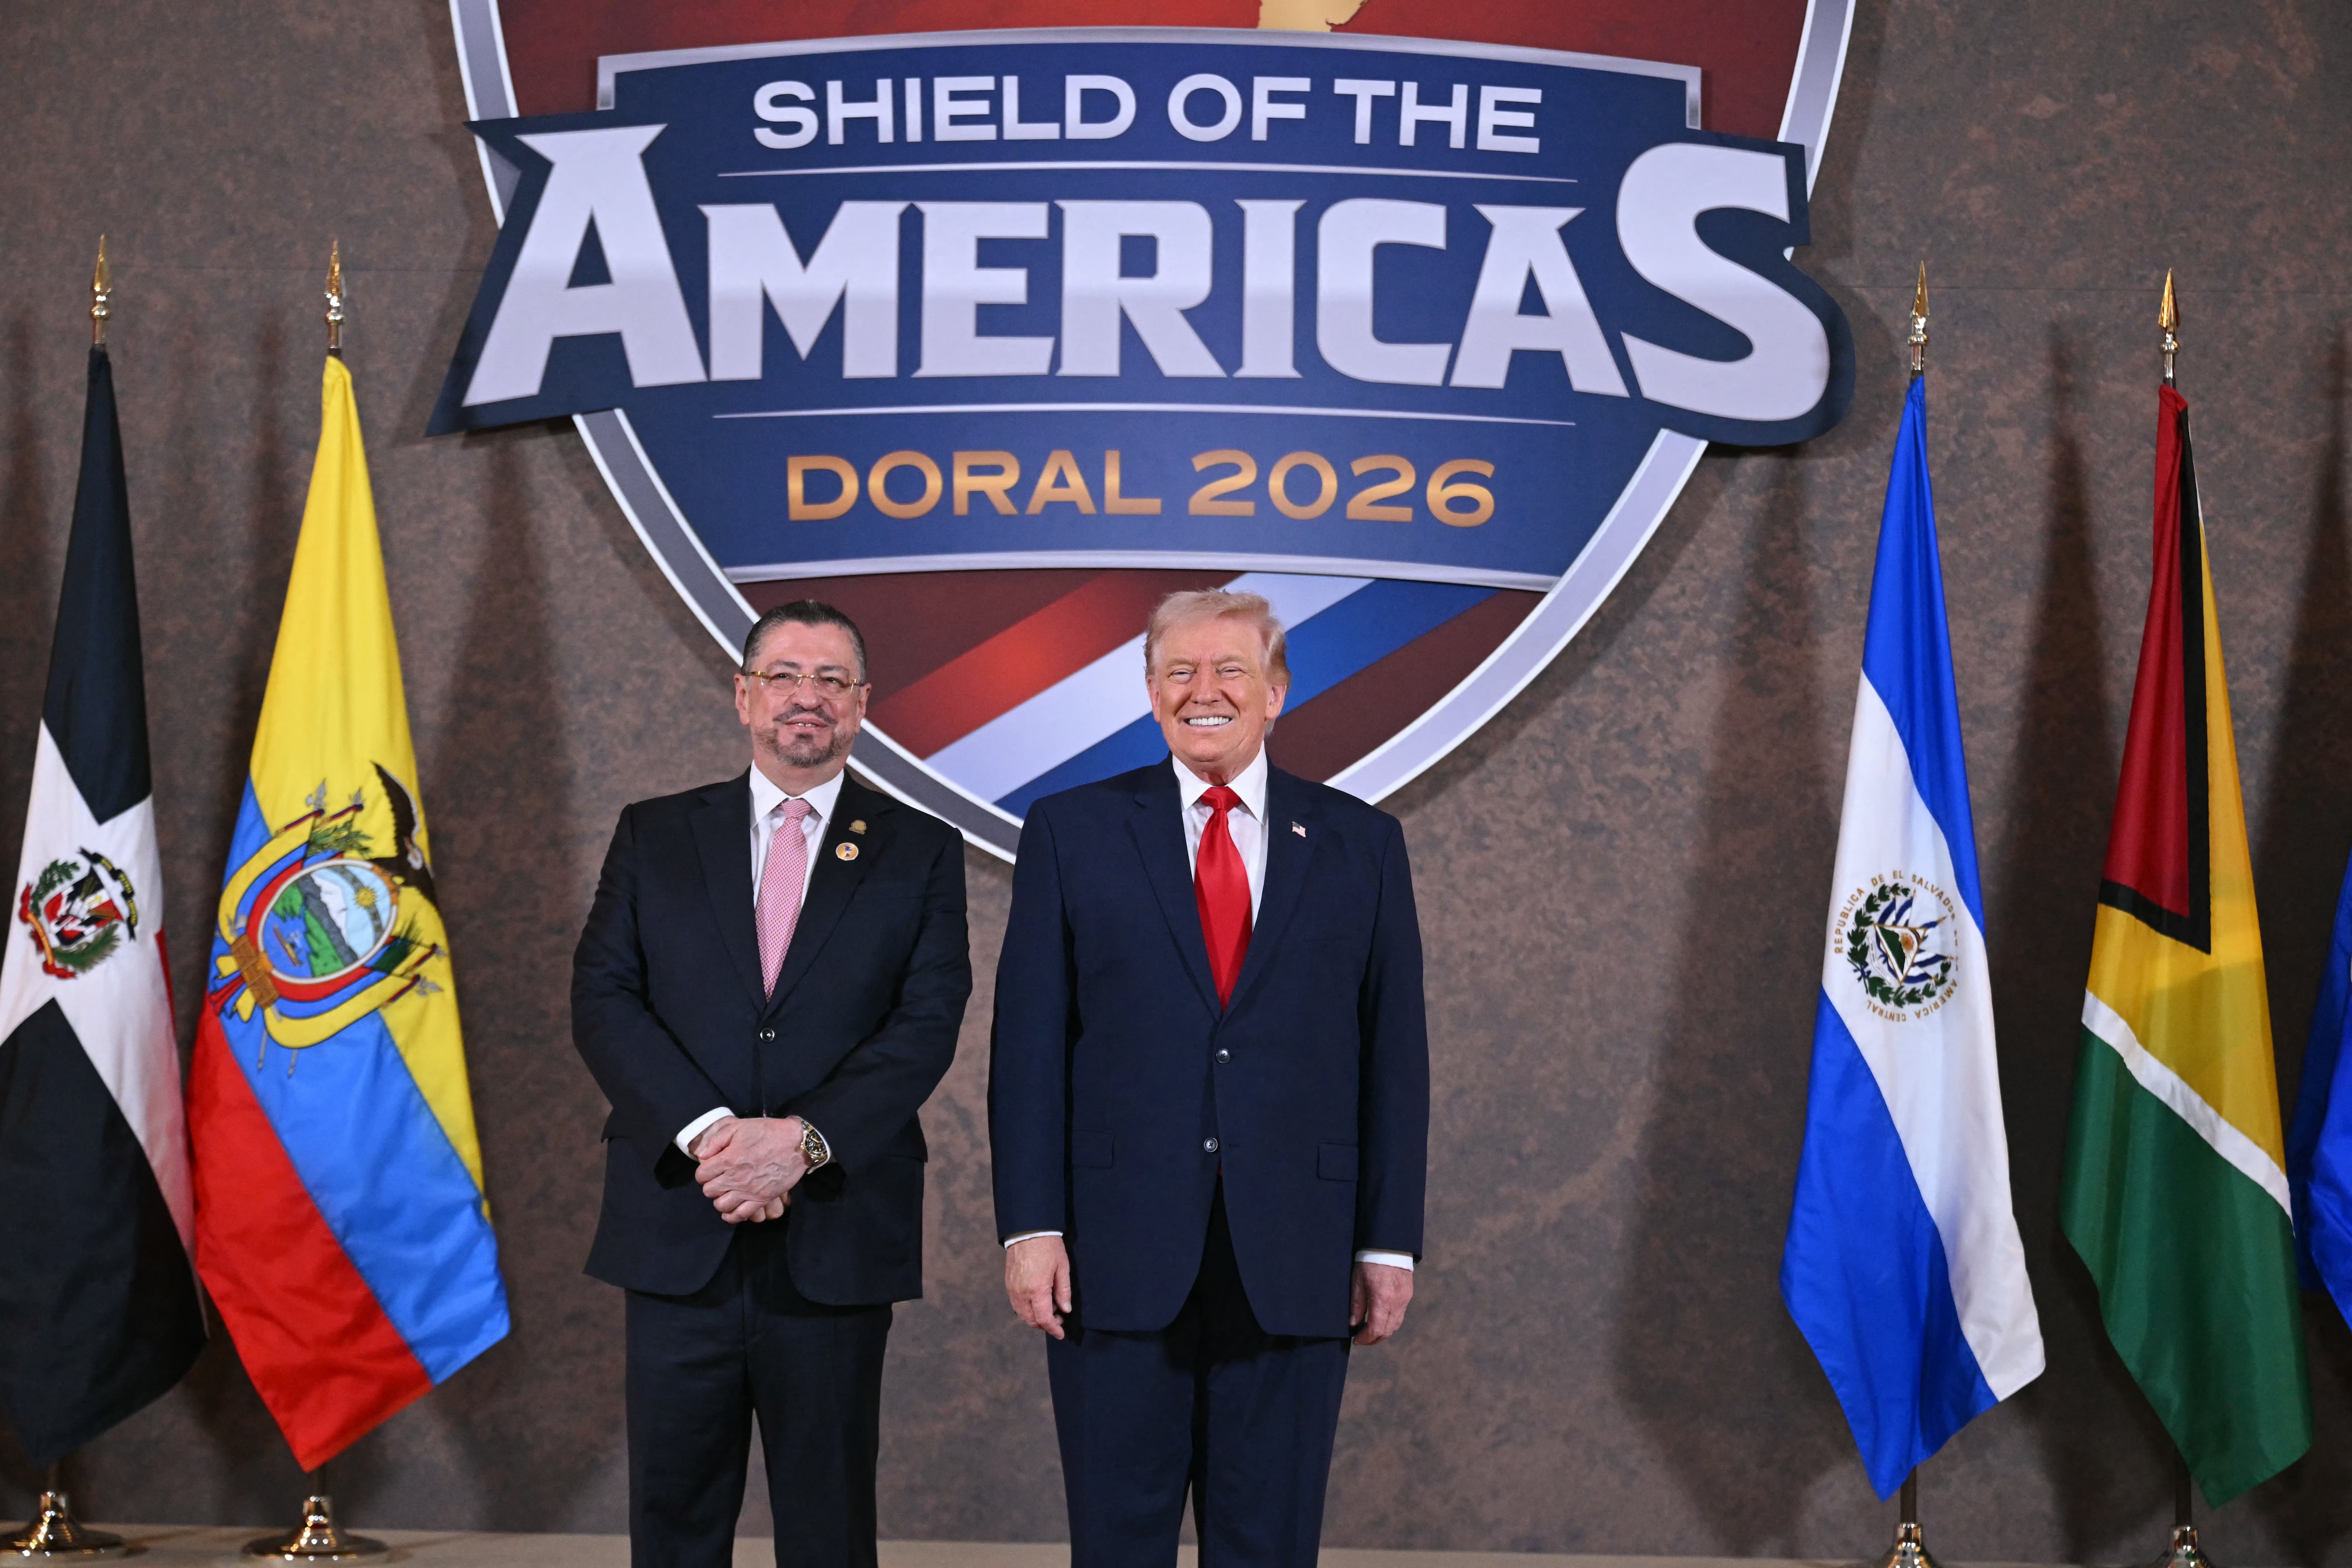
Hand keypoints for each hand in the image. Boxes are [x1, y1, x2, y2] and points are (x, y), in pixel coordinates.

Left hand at [692, 1115, 810, 1222]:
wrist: (796, 1143)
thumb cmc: (767, 1132)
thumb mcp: (739, 1127)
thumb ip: (716, 1140)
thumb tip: (702, 1156)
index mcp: (728, 1159)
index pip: (701, 1175)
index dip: (704, 1171)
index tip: (711, 1168)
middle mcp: (736, 1178)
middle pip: (709, 1191)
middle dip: (711, 1184)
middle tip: (719, 1178)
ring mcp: (749, 1191)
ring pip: (721, 1205)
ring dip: (720, 1199)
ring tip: (726, 1192)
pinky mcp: (762, 1199)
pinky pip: (740, 1215)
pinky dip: (732, 1215)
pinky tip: (732, 1209)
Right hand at [1005, 1235, 1072, 1339]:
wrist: (1028, 1230)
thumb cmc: (1048, 1247)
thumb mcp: (1062, 1268)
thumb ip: (1063, 1291)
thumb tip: (1065, 1310)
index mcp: (1037, 1290)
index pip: (1044, 1319)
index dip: (1053, 1329)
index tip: (1061, 1334)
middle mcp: (1021, 1293)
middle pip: (1031, 1320)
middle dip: (1045, 1324)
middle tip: (1058, 1318)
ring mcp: (1012, 1289)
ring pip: (1022, 1314)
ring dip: (1035, 1317)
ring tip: (1049, 1308)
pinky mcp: (1008, 1284)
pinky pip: (1016, 1304)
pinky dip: (1026, 1309)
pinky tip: (1037, 1301)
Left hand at [1351, 1261, 1412, 1345]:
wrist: (1390, 1246)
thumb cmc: (1369, 1262)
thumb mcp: (1357, 1282)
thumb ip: (1356, 1305)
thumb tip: (1354, 1324)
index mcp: (1382, 1300)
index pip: (1375, 1329)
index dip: (1365, 1338)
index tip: (1356, 1340)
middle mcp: (1396, 1303)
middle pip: (1387, 1331)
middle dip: (1374, 1339)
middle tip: (1362, 1340)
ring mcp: (1405, 1300)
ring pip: (1396, 1325)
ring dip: (1383, 1332)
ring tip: (1371, 1332)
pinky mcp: (1408, 1295)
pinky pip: (1400, 1315)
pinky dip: (1390, 1323)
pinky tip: (1381, 1320)